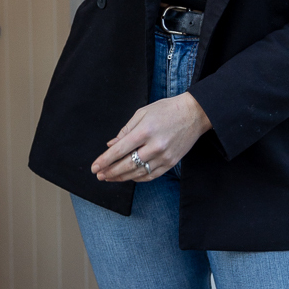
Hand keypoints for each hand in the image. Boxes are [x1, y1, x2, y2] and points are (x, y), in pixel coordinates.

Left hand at [92, 92, 211, 183]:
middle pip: (127, 165)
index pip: (120, 150)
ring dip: (121, 177)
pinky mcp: (171, 163)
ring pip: (138, 173)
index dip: (105, 160)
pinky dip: (138, 178)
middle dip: (110, 172)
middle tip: (99, 175)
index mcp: (145, 131)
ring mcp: (164, 156)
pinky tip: (128, 177)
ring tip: (110, 177)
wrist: (194, 114)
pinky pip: (151, 175)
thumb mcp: (142, 113)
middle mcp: (155, 146)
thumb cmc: (166, 110)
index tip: (94, 167)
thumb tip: (111, 145)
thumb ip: (125, 130)